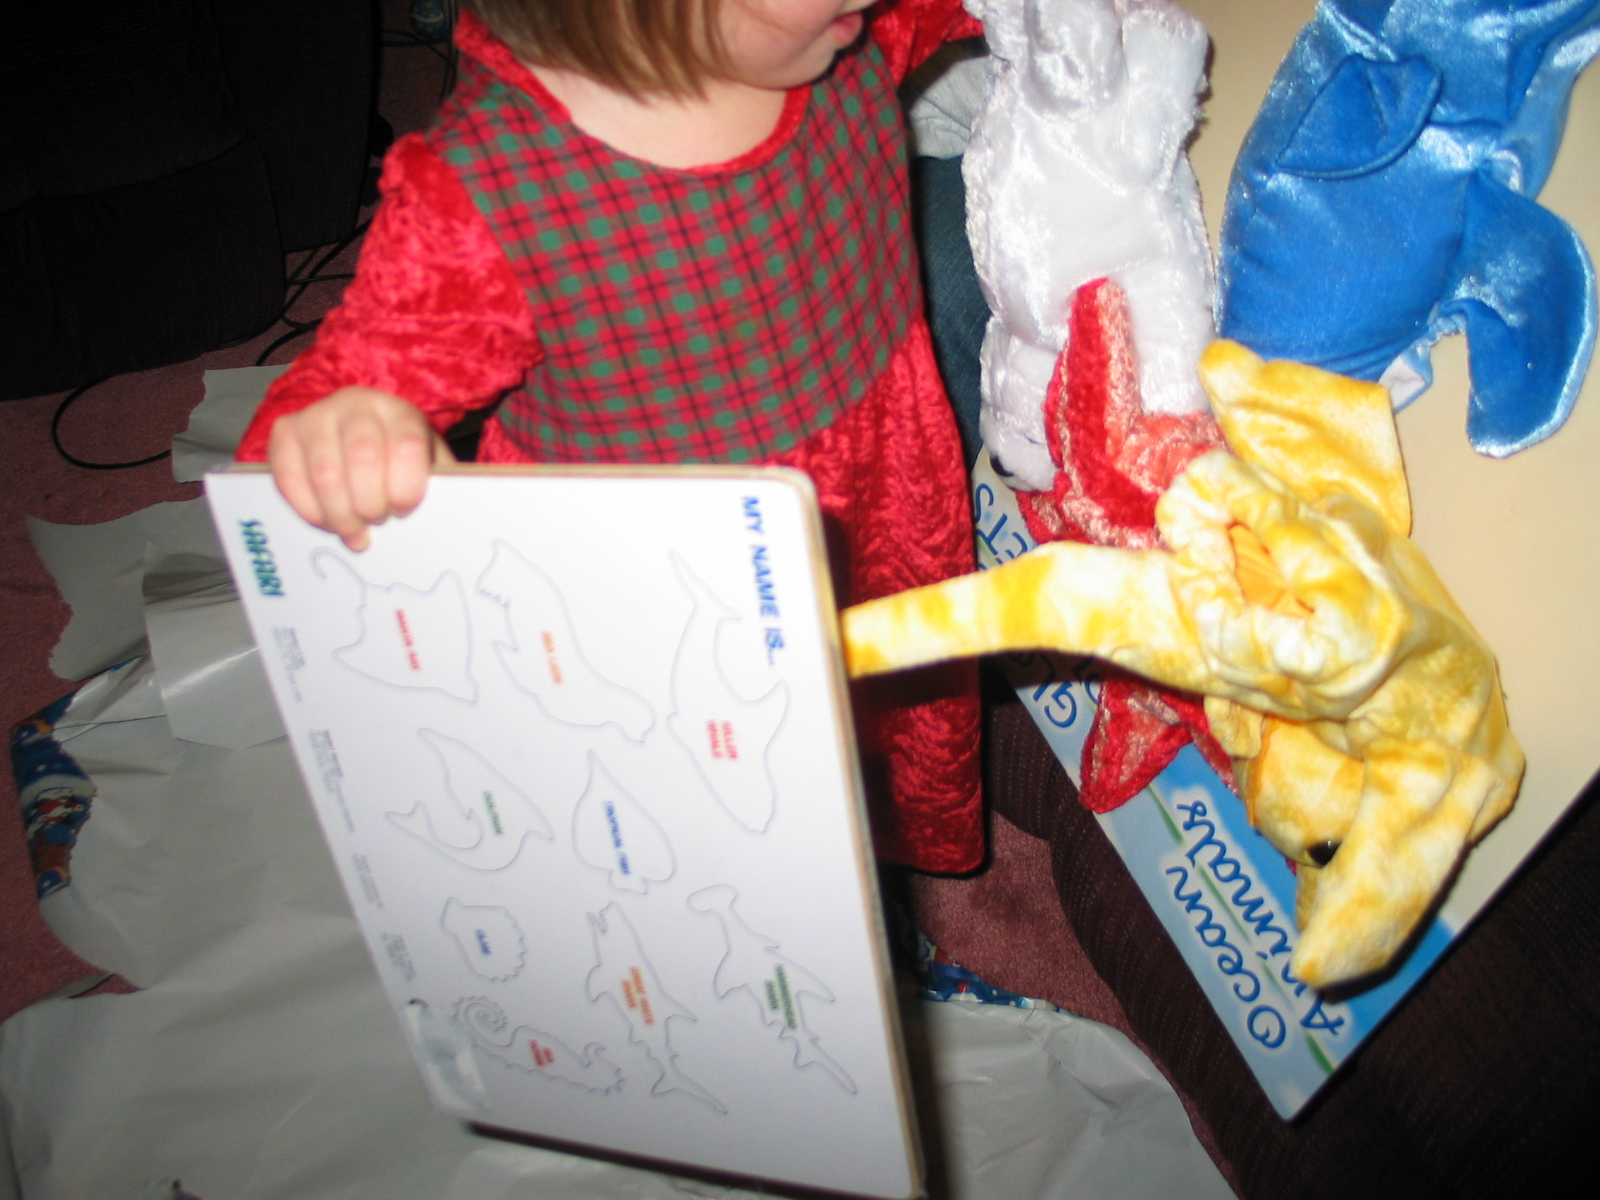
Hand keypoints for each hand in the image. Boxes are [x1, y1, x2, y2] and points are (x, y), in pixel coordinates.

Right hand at [267, 387, 455, 550]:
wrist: (356, 433)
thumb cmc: (397, 461)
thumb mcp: (426, 466)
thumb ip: (435, 487)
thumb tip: (443, 522)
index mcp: (400, 412)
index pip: (407, 446)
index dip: (406, 488)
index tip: (404, 510)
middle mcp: (356, 403)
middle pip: (362, 458)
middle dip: (370, 504)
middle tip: (377, 522)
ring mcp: (316, 414)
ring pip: (324, 474)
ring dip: (340, 515)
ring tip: (355, 532)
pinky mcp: (285, 431)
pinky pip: (289, 479)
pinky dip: (310, 511)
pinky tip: (328, 523)